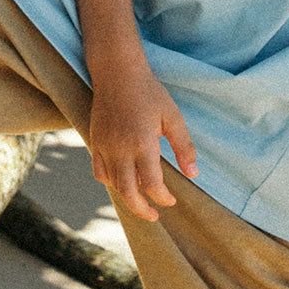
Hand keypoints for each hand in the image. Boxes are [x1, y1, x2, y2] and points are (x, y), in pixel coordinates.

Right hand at [89, 65, 197, 222]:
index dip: (163, 198)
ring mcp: (104, 146)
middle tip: (154, 215)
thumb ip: (183, 146)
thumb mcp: (173, 116)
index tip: (171, 200)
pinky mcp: (94, 141)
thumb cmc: (150, 92)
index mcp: (142, 143)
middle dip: (142, 209)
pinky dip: (110, 182)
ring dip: (128, 196)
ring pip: (113, 184)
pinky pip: (99, 172)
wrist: (117, 72)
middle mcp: (120, 149)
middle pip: (128, 193)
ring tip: (141, 199)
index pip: (152, 184)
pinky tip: (123, 181)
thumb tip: (194, 174)